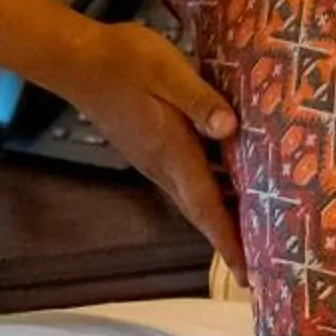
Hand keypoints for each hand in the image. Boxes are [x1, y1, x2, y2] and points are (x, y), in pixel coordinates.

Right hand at [55, 23, 246, 279]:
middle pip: (201, 212)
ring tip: (251, 229)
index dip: (228, 240)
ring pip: (192, 197)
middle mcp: (162, 164)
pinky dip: (206, 191)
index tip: (247, 276)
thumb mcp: (169, 72)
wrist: (77, 60)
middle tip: (258, 266)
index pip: (206, 207)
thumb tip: (230, 128)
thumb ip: (200, 100)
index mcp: (173, 152)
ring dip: (218, 218)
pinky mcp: (146, 145)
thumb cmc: (124, 62)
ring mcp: (151, 157)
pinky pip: (183, 179)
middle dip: (228, 240)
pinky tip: (225, 179)